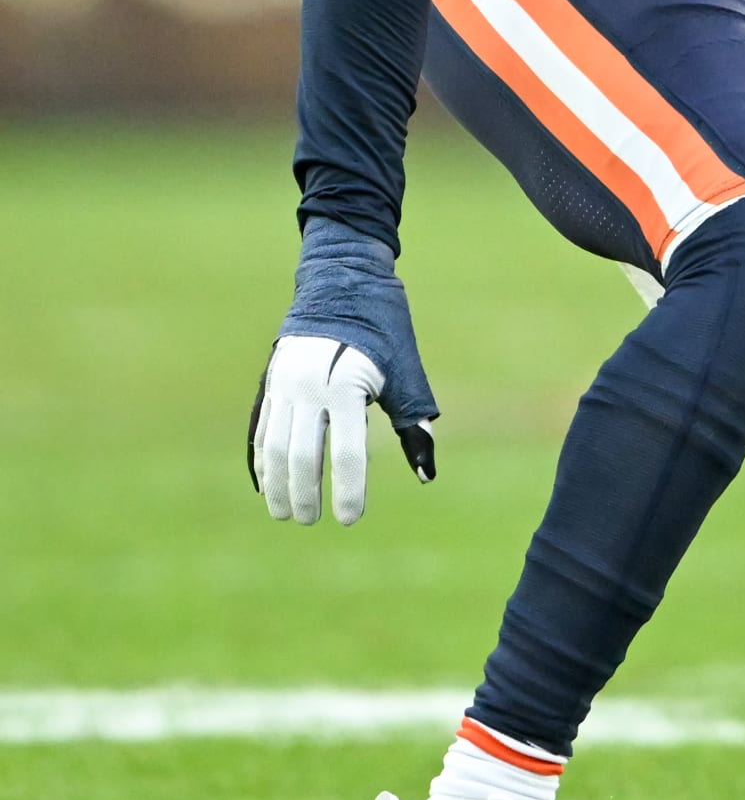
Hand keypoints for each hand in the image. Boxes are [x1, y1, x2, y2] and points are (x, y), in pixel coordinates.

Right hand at [249, 220, 438, 522]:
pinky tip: (267, 486)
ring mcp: (284, 383)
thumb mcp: (404, 371)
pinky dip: (262, 461)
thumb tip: (428, 474)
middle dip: (306, 493)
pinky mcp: (270, 381)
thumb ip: (412, 422)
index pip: (348, 451)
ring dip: (278, 484)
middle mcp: (309, 385)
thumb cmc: (382, 328)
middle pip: (302, 455)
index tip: (351, 518)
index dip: (350, 489)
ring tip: (286, 513)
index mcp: (347, 384)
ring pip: (274, 447)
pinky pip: (261, 430)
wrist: (342, 280)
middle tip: (313, 520)